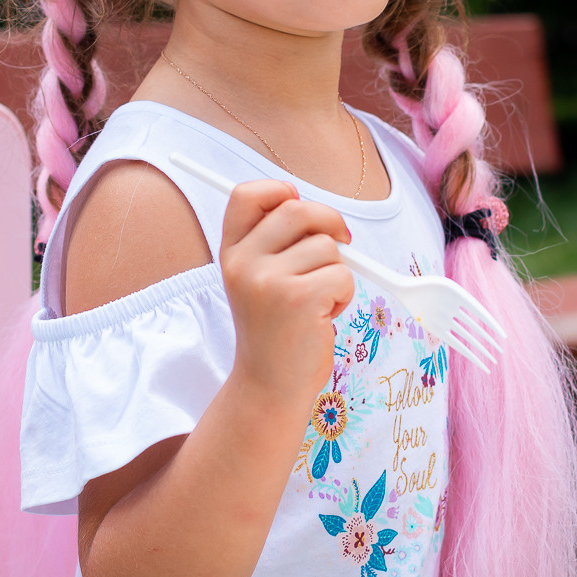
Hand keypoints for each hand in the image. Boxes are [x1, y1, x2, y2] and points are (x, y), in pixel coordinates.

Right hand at [217, 179, 354, 407]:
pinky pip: (343, 275)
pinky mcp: (298, 299)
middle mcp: (243, 263)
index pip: (246, 195)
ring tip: (318, 301)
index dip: (278, 191)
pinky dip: (345, 295)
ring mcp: (268, 281)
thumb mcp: (260, 281)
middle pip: (298, 209)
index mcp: (231, 252)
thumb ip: (277, 244)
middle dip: (329, 224)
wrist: (270, 386)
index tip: (297, 204)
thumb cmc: (276, 331)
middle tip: (340, 246)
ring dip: (337, 271)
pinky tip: (325, 316)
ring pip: (328, 246)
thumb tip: (321, 213)